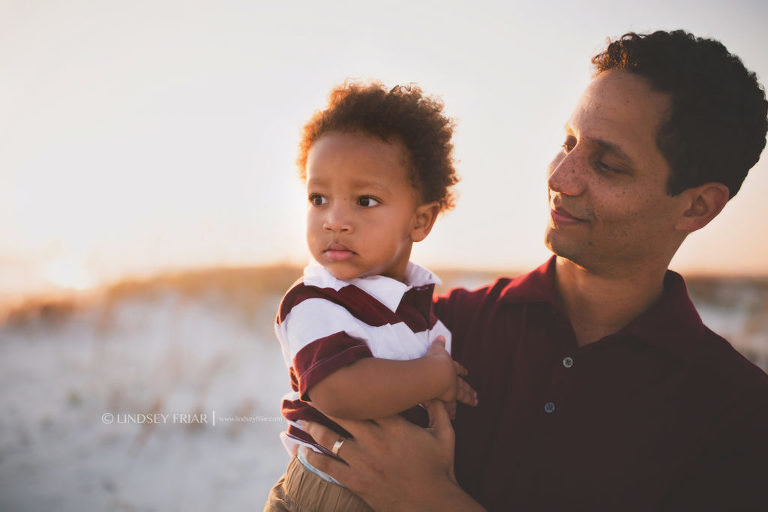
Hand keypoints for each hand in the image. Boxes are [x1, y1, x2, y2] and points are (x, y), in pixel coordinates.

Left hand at [301, 400, 484, 511]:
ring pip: (331, 439)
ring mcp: (364, 462)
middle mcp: (375, 440)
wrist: (433, 505)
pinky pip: (329, 468)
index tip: (341, 379)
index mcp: (395, 426)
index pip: (369, 401)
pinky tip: (304, 451)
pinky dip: (314, 458)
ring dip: (314, 428)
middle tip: (312, 393)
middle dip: (327, 403)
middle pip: (344, 415)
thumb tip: (433, 390)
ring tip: (303, 419)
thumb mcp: (445, 435)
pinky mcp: (357, 481)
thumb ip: (439, 410)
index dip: (353, 388)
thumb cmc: (440, 469)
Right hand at [426, 337, 477, 418]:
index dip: (462, 371)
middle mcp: (454, 379)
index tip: (467, 373)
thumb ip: (439, 344)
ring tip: (473, 404)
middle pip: (464, 385)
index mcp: (452, 367)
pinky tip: (453, 416)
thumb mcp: (436, 350)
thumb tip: (440, 336)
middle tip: (476, 396)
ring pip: (462, 396)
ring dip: (467, 400)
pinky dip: (451, 411)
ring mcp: (453, 390)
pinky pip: (450, 406)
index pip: (459, 369)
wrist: (436, 374)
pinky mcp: (448, 399)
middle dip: (470, 390)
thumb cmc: (435, 361)